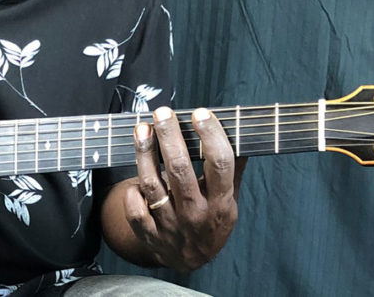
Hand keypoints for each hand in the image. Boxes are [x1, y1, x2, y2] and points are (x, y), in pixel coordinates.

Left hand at [126, 106, 245, 270]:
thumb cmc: (210, 221)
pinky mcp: (149, 234)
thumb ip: (232, 169)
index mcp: (220, 203)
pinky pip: (135, 209)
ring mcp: (171, 225)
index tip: (201, 113)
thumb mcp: (229, 200)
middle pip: (180, 170)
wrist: (190, 260)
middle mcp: (196, 214)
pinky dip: (132, 191)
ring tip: (142, 129)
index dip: (210, 136)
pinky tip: (134, 173)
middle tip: (162, 113)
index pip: (219, 164)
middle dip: (170, 137)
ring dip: (144, 153)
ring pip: (153, 184)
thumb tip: (241, 132)